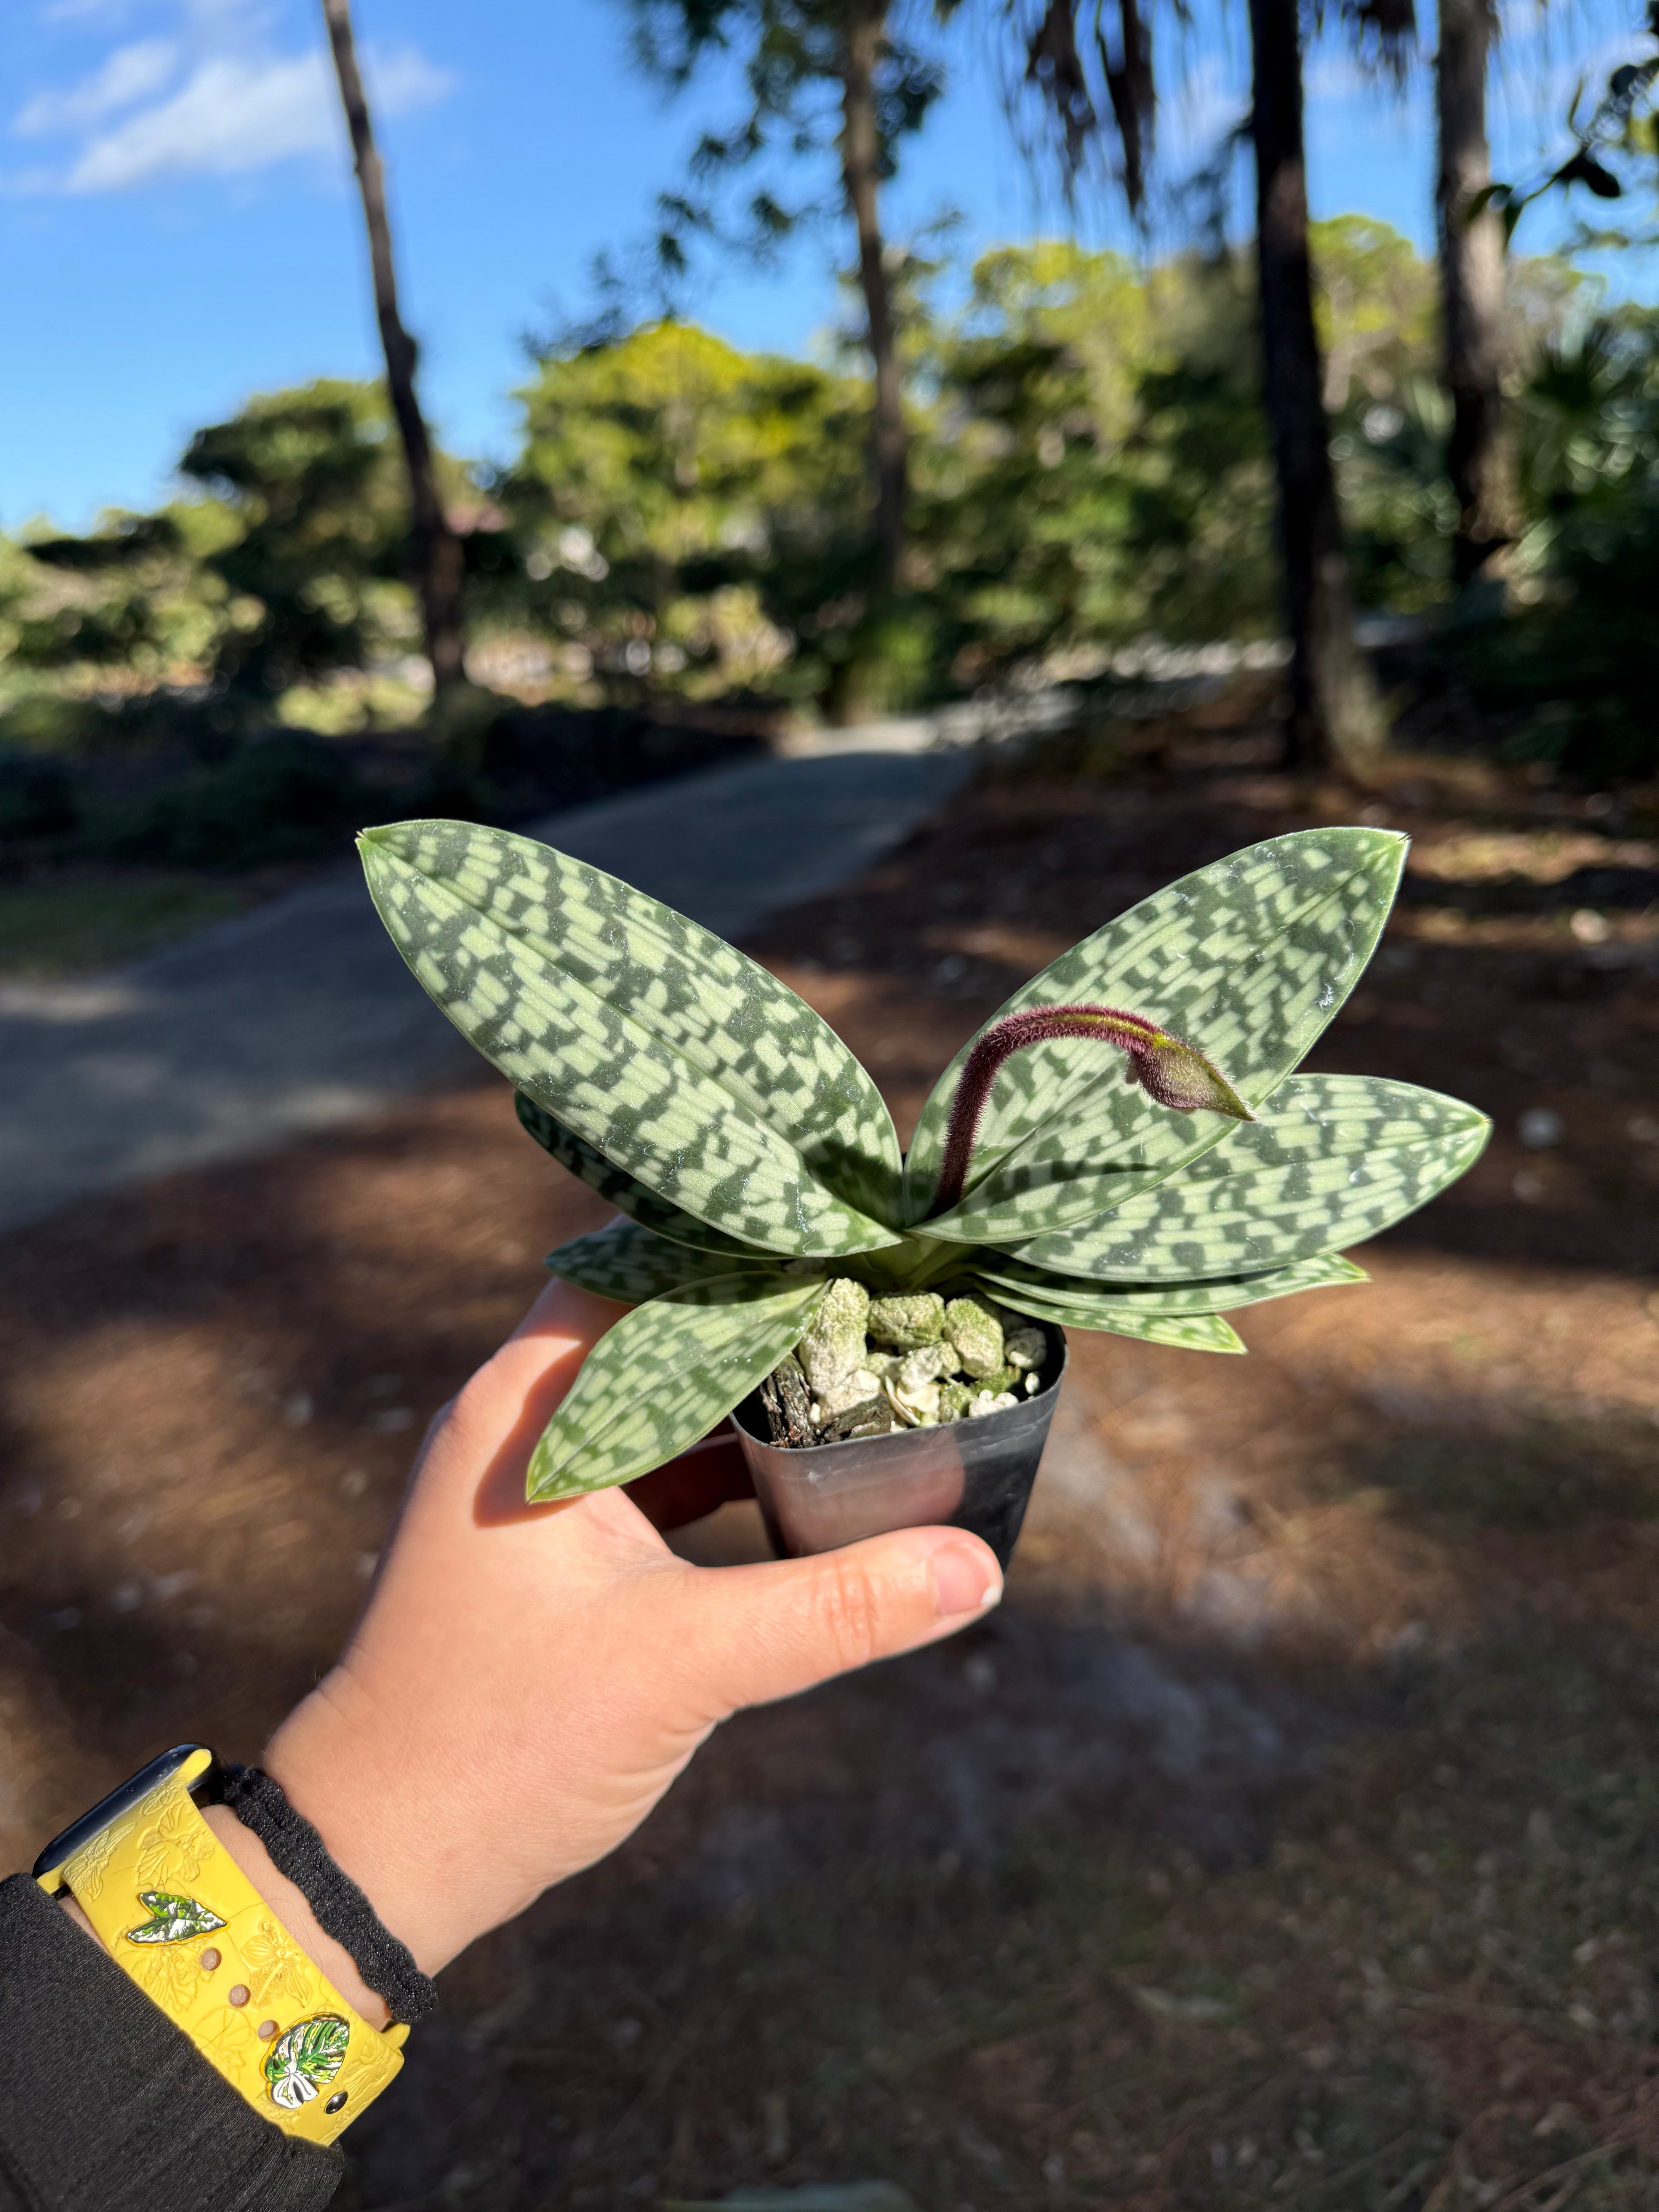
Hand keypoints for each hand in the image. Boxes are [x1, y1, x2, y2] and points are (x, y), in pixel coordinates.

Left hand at [235, 1277, 1000, 2012]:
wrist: (384, 1852)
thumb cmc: (503, 1744)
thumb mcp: (685, 1663)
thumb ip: (835, 1608)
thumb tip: (976, 1570)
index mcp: (529, 1404)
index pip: (642, 1260)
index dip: (746, 1239)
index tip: (851, 1229)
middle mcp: (527, 1416)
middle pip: (664, 1318)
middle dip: (773, 1309)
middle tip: (889, 1292)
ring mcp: (540, 1475)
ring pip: (665, 1390)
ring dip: (757, 1385)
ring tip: (870, 1362)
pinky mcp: (559, 1534)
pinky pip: (659, 1459)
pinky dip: (731, 1455)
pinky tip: (818, 1464)